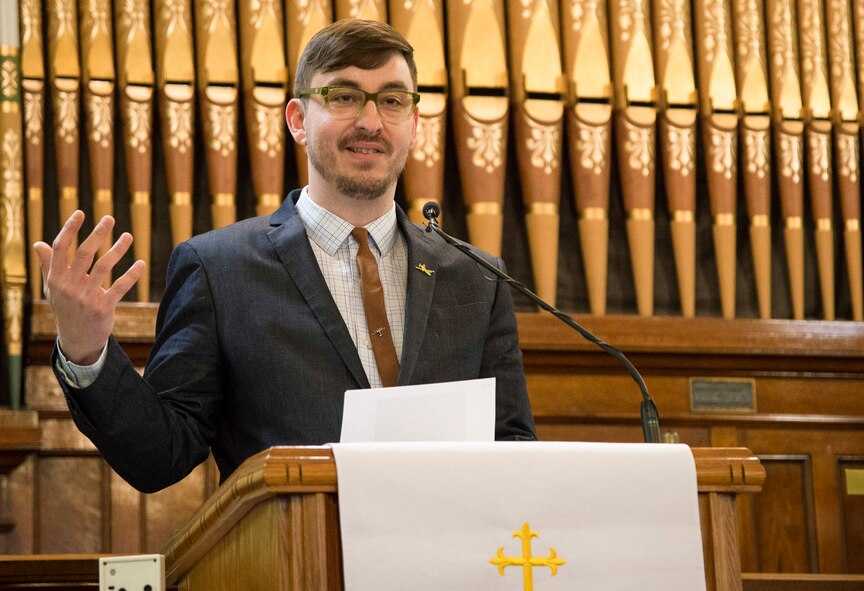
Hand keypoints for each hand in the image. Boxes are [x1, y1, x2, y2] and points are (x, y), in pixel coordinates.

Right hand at [33, 211, 145, 364]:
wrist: (77, 339)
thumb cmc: (66, 308)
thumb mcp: (52, 288)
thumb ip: (48, 265)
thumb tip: (39, 244)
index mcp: (56, 278)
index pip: (61, 248)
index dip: (69, 229)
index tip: (80, 213)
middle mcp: (69, 286)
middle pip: (84, 253)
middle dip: (97, 234)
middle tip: (109, 218)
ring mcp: (86, 297)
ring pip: (103, 267)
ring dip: (117, 249)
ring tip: (128, 236)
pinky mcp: (103, 307)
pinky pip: (119, 287)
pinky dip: (131, 275)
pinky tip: (141, 264)